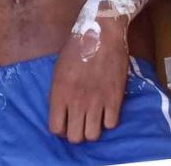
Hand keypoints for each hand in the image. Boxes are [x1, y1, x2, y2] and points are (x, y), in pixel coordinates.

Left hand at [49, 23, 128, 142]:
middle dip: (75, 132)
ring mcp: (97, 101)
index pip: (55, 128)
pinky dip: (108, 120)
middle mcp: (77, 101)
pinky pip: (111, 125)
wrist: (102, 34)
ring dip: (91, 129)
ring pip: (93, 136)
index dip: (59, 129)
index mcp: (60, 92)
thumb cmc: (77, 47)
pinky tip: (106, 109)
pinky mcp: (115, 99)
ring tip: (92, 117)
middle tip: (78, 122)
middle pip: (75, 137)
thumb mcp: (58, 68)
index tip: (64, 122)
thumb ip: (59, 91)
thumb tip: (60, 110)